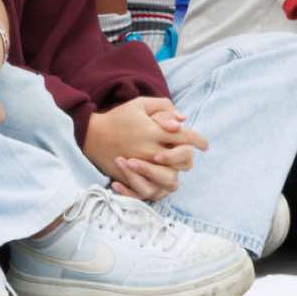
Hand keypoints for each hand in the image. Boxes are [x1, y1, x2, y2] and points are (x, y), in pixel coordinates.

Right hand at [82, 97, 206, 200]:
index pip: (186, 137)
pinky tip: (160, 180)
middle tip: (187, 154)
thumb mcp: (139, 104)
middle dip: (188, 157)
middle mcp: (150, 150)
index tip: (204, 145)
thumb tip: (182, 119)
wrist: (91, 135)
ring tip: (173, 167)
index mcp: (154, 131)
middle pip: (183, 161)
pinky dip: (158, 188)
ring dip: (175, 173)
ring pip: (170, 180)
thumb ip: (163, 107)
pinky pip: (151, 191)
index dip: (199, 141)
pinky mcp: (132, 178)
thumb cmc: (118, 117)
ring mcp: (141, 166)